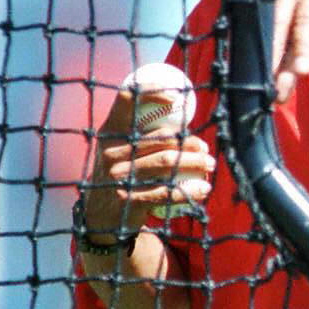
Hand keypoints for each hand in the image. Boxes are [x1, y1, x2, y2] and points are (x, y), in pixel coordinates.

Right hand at [82, 83, 215, 240]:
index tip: (177, 99)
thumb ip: (142, 135)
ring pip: (166, 162)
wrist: (99, 216)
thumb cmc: (121, 175)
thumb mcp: (120, 151)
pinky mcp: (127, 200)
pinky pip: (166, 191)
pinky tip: (203, 188)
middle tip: (206, 148)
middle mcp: (111, 152)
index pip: (127, 100)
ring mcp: (117, 176)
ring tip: (209, 164)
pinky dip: (189, 190)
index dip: (152, 92)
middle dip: (190, 142)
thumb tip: (182, 112)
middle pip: (160, 138)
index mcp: (109, 133)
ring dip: (195, 162)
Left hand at [273, 0, 308, 102]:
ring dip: (304, 47)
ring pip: (305, 21)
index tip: (261, 83)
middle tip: (272, 79)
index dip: (263, 56)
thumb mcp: (296, 31)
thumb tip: (277, 99)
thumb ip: (287, 61)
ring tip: (304, 71)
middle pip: (280, 24)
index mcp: (274, 2)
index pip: (265, 31)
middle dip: (275, 50)